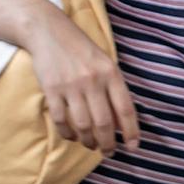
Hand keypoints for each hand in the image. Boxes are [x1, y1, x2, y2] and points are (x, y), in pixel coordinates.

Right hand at [28, 13, 140, 155]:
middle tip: (108, 152)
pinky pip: (60, 119)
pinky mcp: (51, 89)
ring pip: (83, 124)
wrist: (49, 31)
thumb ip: (114, 89)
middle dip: (107, 143)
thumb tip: (121, 122)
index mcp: (112, 74)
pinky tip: (72, 136)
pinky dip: (67, 132)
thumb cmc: (82, 50)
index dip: (131, 131)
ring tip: (90, 145)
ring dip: (87, 140)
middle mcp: (93, 81)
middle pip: (104, 122)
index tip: (133, 147)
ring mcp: (71, 86)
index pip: (126, 109)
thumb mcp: (106, 64)